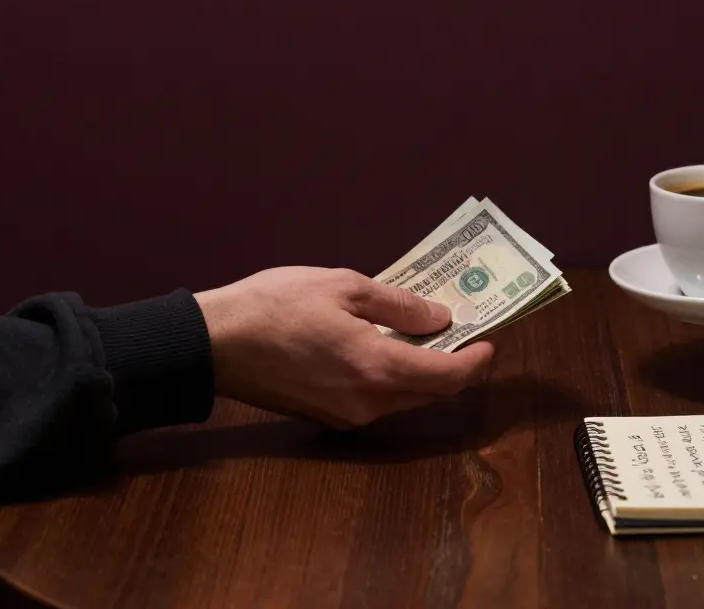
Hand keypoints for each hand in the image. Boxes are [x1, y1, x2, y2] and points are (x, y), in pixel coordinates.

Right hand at [193, 267, 494, 427]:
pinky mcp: (328, 417)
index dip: (476, 360)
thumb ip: (400, 305)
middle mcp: (369, 402)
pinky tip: (387, 349)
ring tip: (425, 335)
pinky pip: (377, 401)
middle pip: (431, 393)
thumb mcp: (344, 286)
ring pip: (405, 399)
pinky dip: (393, 378)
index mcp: (377, 368)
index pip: (449, 377)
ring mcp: (347, 415)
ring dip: (423, 372)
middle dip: (454, 366)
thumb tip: (440, 320)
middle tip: (462, 333)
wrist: (214, 344)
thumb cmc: (276, 305)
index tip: (489, 340)